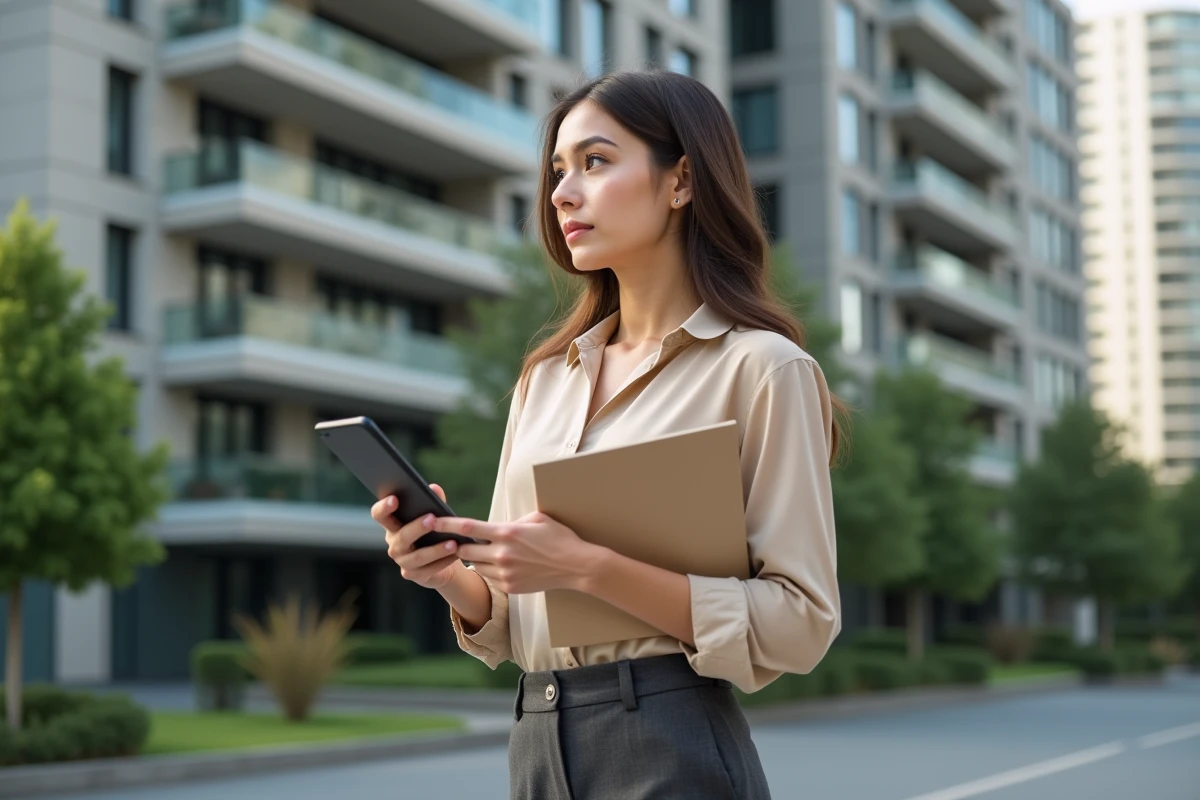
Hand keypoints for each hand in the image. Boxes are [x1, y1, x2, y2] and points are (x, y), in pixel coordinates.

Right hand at [373, 484, 461, 590]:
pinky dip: (443, 562)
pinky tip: (456, 555)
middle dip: (417, 527)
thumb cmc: (434, 532)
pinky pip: (428, 569)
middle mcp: (394, 544)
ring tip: (453, 543)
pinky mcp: (413, 575)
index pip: (380, 515)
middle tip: (432, 519)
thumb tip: (434, 488)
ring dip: (435, 550)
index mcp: (393, 525)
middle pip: (401, 536)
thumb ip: (434, 502)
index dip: (384, 507)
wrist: (443, 560)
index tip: (394, 499)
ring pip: (417, 556)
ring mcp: (402, 561)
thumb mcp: (436, 516)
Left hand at [426, 510, 599, 594]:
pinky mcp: (510, 587)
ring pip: (476, 565)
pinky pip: (490, 578)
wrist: (576, 565)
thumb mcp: (537, 518)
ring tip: (485, 552)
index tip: (432, 519)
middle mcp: (502, 554)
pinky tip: (502, 565)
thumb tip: (498, 525)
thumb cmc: (558, 538)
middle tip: (453, 540)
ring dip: (476, 558)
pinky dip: (491, 570)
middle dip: (458, 545)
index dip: (446, 524)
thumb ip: (513, 521)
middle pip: (465, 550)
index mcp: (507, 532)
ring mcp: (505, 573)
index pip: (467, 528)